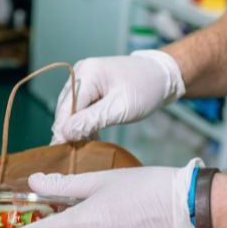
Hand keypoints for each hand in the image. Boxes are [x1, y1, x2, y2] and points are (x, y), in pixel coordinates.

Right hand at [51, 50, 185, 143]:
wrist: (163, 76)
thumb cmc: (146, 90)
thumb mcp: (120, 109)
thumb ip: (91, 120)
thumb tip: (65, 133)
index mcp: (87, 73)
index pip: (66, 107)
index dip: (63, 130)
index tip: (63, 153)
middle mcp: (80, 72)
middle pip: (65, 107)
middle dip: (69, 130)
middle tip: (74, 155)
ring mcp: (84, 78)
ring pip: (71, 109)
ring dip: (77, 128)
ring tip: (84, 147)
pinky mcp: (90, 85)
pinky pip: (80, 106)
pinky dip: (84, 122)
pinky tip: (91, 136)